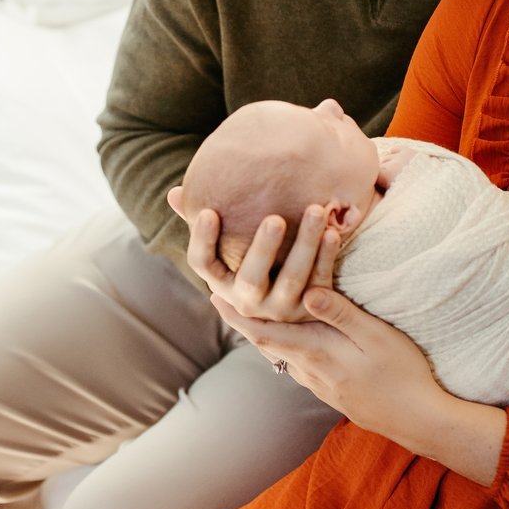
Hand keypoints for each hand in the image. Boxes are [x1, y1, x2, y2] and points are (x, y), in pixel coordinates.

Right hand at [167, 184, 338, 322]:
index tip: (209, 212)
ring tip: (317, 210)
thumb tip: (174, 193)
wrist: (293, 315)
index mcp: (221, 282)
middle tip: (275, 218)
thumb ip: (202, 224)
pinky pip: (320, 281)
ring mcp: (280, 308)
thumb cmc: (251, 265)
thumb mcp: (226, 252)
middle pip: (251, 278)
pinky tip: (334, 231)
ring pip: (292, 280)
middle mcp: (247, 300)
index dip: (203, 240)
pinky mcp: (311, 308)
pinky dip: (327, 256)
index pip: (202, 264)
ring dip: (305, 245)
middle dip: (263, 248)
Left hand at [208, 286, 442, 439]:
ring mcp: (318, 385)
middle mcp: (309, 370)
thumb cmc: (403, 373)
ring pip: (279, 356)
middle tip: (221, 300)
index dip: (238, 314)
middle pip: (265, 344)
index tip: (216, 296)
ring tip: (248, 316)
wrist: (417, 421)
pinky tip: (288, 342)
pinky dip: (282, 348)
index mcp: (316, 352)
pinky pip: (295, 365)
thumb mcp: (377, 336)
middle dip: (242, 321)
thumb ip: (341, 314)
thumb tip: (306, 291)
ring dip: (261, 335)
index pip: (265, 331)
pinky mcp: (330, 392)